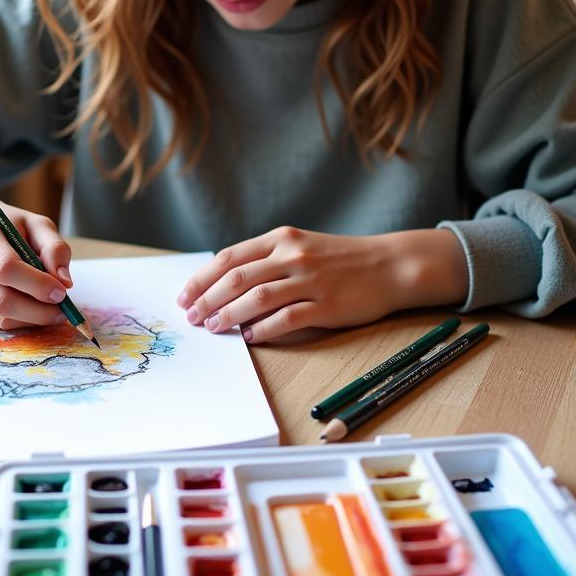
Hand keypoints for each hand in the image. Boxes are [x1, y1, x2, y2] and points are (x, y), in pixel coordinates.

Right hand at [0, 197, 73, 329]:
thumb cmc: (11, 228)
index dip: (37, 284)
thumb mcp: (37, 226)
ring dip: (31, 318)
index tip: (62, 292)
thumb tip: (64, 282)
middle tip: (62, 309)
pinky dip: (17, 320)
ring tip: (48, 307)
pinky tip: (28, 306)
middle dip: (38, 311)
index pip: (6, 267)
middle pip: (1, 300)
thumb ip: (55, 248)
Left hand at [177, 226, 467, 343]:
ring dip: (229, 315)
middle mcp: (292, 255)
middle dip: (207, 300)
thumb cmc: (341, 259)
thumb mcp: (301, 245)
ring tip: (214, 328)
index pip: (229, 258)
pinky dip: (263, 329)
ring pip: (256, 298)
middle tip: (192, 317)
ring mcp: (310, 280)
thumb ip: (267, 259)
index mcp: (282, 238)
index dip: (202, 278)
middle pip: (236, 278)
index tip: (185, 296)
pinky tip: (249, 337)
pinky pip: (286, 319)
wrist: (390, 265)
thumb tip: (225, 284)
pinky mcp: (326, 304)